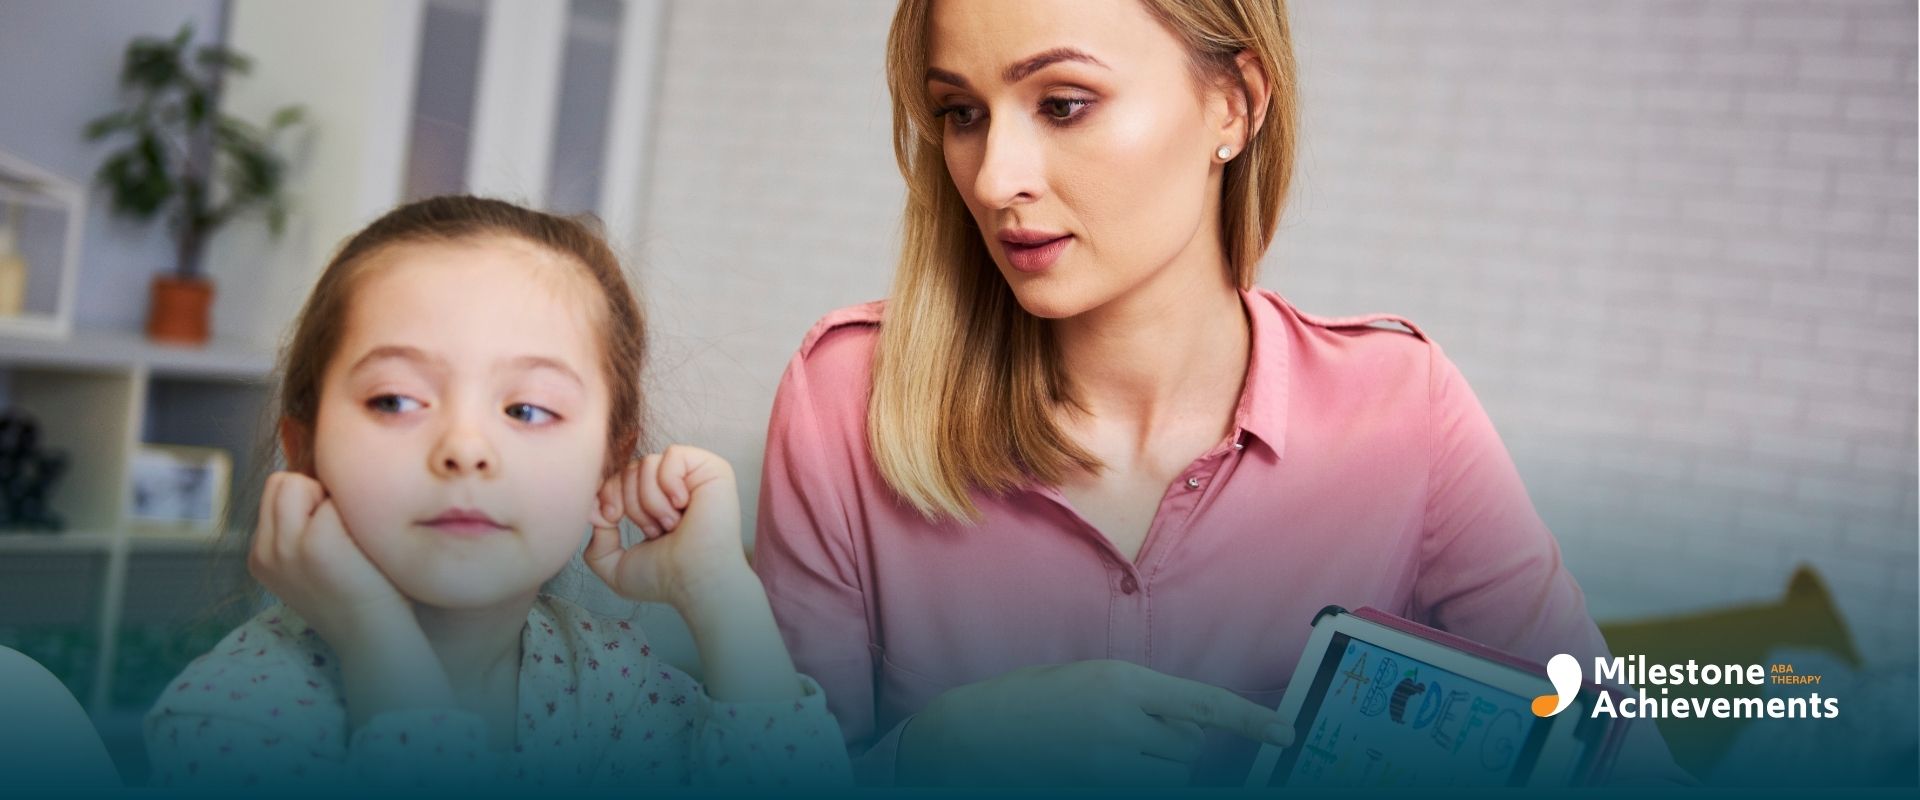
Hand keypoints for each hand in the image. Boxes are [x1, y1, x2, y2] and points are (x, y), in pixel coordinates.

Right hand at [248, 472, 453, 729]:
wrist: (374, 637)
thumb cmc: (359, 594)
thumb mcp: (312, 563)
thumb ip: (301, 528)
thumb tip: (319, 482)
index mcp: (261, 556)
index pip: (274, 492)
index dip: (310, 500)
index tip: (334, 536)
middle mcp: (266, 551)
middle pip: (280, 481)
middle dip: (314, 492)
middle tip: (342, 531)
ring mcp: (287, 547)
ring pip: (298, 482)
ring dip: (330, 499)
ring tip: (349, 537)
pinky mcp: (316, 544)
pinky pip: (335, 497)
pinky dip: (354, 512)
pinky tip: (363, 545)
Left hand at [585, 445, 749, 608]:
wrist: (694, 580)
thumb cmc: (664, 577)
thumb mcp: (615, 566)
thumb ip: (596, 544)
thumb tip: (596, 512)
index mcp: (654, 502)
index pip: (618, 477)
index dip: (606, 493)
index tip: (611, 520)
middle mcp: (674, 486)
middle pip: (629, 468)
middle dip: (630, 502)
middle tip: (654, 530)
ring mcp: (693, 476)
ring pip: (647, 463)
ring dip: (651, 500)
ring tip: (672, 524)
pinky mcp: (711, 468)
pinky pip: (672, 455)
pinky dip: (670, 482)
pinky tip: (683, 505)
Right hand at [898, 660, 1294, 787]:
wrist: (971, 736)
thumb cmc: (1030, 704)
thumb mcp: (1089, 684)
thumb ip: (1140, 701)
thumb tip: (1189, 727)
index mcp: (1123, 683)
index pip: (1206, 704)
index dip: (1251, 721)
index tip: (1286, 735)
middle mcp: (1123, 723)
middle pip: (1189, 748)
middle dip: (1174, 744)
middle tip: (1130, 735)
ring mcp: (1109, 763)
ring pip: (1170, 775)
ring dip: (1156, 768)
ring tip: (1107, 751)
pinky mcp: (1097, 787)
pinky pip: (1146, 789)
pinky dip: (1140, 779)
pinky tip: (1104, 766)